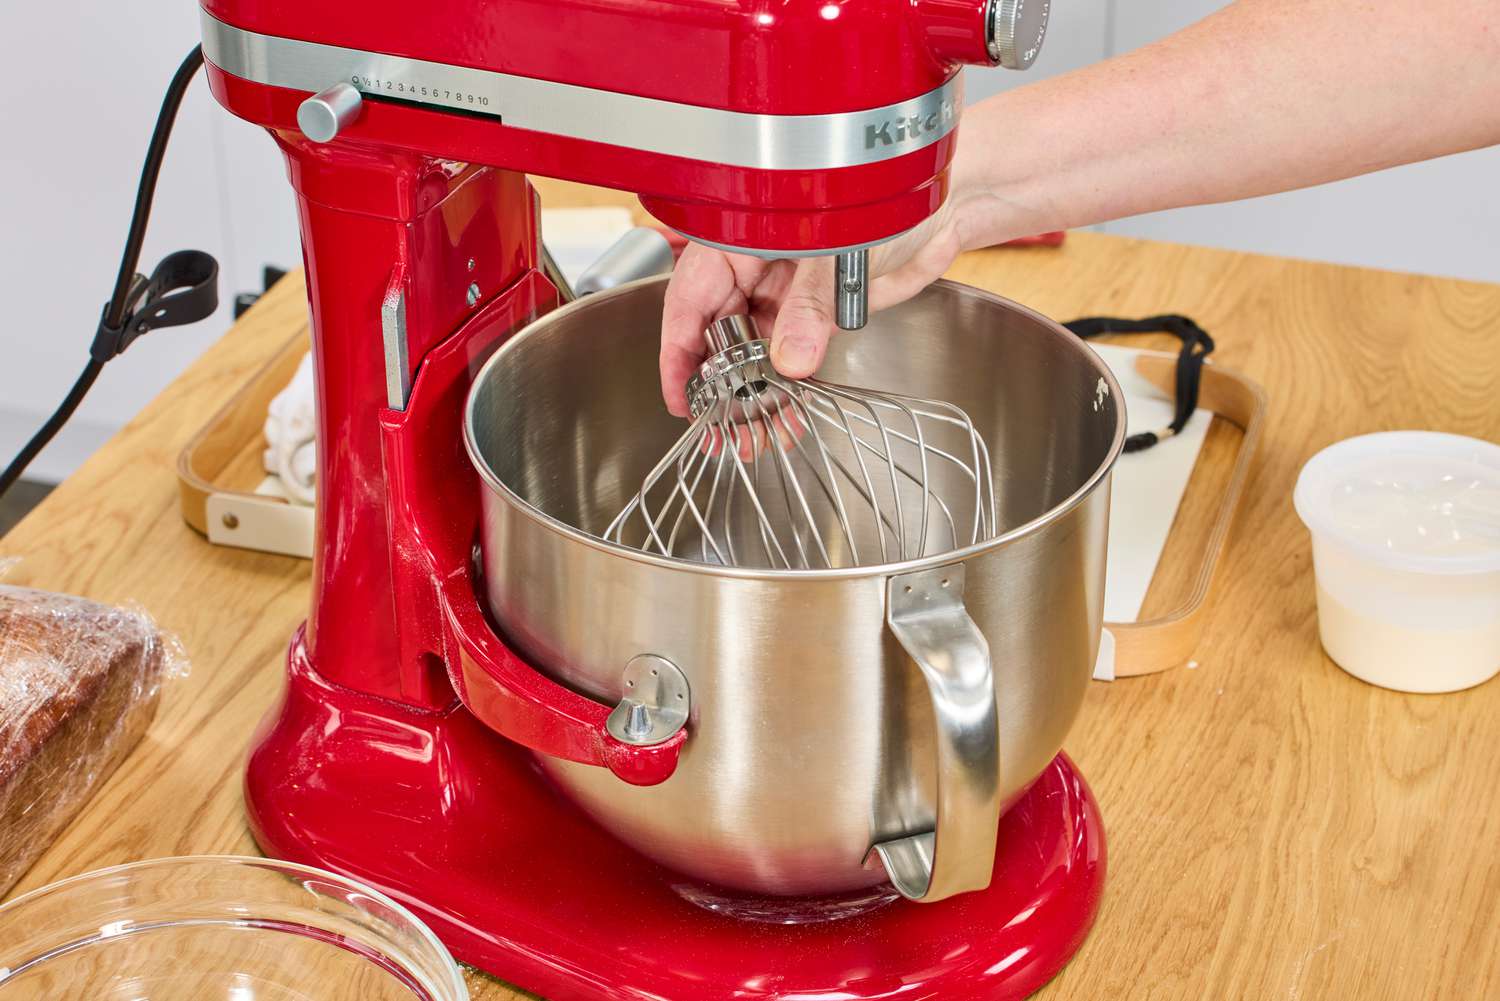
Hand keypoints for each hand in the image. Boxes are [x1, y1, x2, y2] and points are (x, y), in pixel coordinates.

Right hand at [658, 198, 965, 416]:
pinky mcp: (814, 313)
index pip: (690, 301)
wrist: (943, 204)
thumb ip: (810, 304)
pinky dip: (787, 388)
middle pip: (717, 334)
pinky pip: (790, 356)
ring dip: (752, 395)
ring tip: (755, 434)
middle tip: (722, 429)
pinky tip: (786, 415)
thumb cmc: (885, 194)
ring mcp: (784, 292)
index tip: (681, 397)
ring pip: (752, 352)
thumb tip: (789, 358)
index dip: (680, 354)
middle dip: (718, 387)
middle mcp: (755, 268)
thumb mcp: (837, 247)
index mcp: (739, 238)